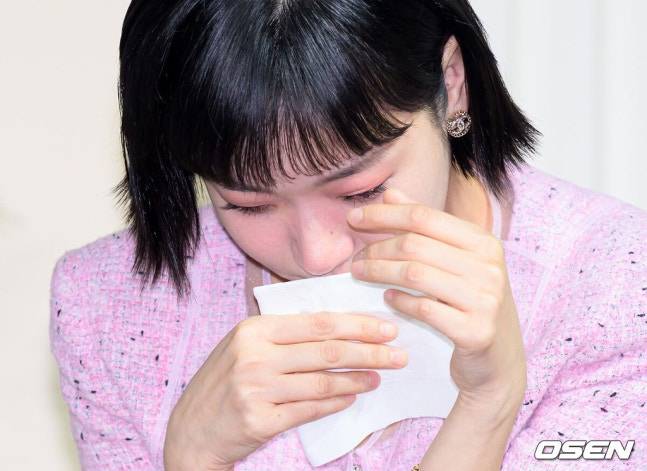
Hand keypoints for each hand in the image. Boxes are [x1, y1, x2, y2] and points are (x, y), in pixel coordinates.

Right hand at [163, 312, 407, 469]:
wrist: (192, 429)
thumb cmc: (225, 382)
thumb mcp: (246, 345)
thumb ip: (284, 334)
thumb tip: (339, 326)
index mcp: (254, 329)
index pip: (318, 323)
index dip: (357, 325)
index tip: (386, 328)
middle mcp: (254, 355)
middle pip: (326, 350)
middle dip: (370, 351)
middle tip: (398, 355)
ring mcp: (256, 388)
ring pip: (323, 381)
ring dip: (358, 379)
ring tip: (378, 377)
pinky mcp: (260, 419)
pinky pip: (310, 408)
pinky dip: (336, 402)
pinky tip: (352, 396)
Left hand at [346, 187, 526, 416]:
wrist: (499, 362)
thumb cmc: (471, 305)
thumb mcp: (456, 261)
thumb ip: (425, 227)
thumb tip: (390, 195)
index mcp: (483, 242)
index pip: (424, 216)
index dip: (384, 215)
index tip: (354, 218)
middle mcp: (488, 267)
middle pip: (415, 244)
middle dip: (376, 248)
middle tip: (355, 259)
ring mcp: (485, 299)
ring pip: (415, 274)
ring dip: (379, 272)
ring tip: (360, 274)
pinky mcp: (476, 331)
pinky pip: (424, 308)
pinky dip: (399, 301)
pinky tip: (387, 299)